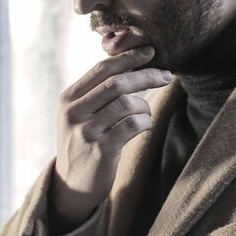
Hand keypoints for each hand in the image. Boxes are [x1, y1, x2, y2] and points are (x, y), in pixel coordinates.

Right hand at [50, 46, 171, 231]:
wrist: (72, 184)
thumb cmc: (84, 143)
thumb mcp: (80, 115)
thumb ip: (98, 93)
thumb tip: (134, 66)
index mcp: (68, 98)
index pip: (102, 69)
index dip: (128, 58)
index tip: (150, 52)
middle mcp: (74, 112)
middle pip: (117, 83)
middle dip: (146, 75)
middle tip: (166, 75)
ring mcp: (86, 131)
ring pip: (127, 103)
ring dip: (145, 105)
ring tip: (146, 113)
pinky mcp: (101, 149)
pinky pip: (133, 125)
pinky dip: (145, 122)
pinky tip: (144, 126)